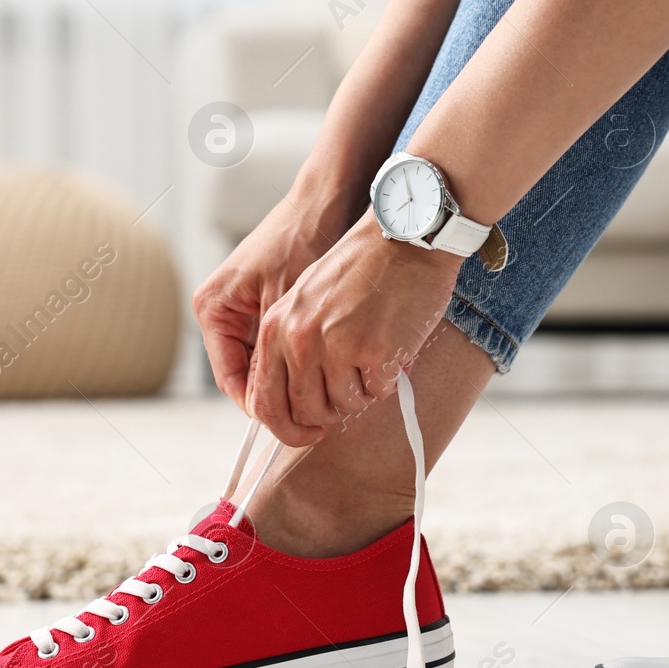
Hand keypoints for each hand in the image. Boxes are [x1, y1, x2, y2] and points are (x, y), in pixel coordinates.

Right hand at [192, 187, 356, 409]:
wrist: (325, 202)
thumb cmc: (303, 240)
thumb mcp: (287, 305)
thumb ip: (273, 352)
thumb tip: (269, 404)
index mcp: (214, 309)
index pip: (232, 380)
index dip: (262, 407)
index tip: (294, 423)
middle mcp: (223, 311)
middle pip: (248, 374)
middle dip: (280, 395)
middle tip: (314, 418)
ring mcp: (244, 309)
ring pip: (266, 363)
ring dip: (292, 379)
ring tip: (324, 397)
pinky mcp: (267, 305)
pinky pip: (279, 346)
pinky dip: (299, 359)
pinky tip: (326, 370)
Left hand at [247, 213, 461, 445]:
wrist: (404, 235)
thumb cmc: (362, 266)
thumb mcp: (306, 299)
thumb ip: (293, 346)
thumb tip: (297, 402)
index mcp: (275, 328)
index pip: (264, 402)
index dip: (286, 427)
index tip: (307, 431)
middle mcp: (299, 340)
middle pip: (305, 412)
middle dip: (329, 415)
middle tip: (350, 397)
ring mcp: (336, 347)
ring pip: (344, 406)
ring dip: (363, 392)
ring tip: (374, 356)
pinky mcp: (374, 351)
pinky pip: (378, 392)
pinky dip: (389, 379)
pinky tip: (393, 347)